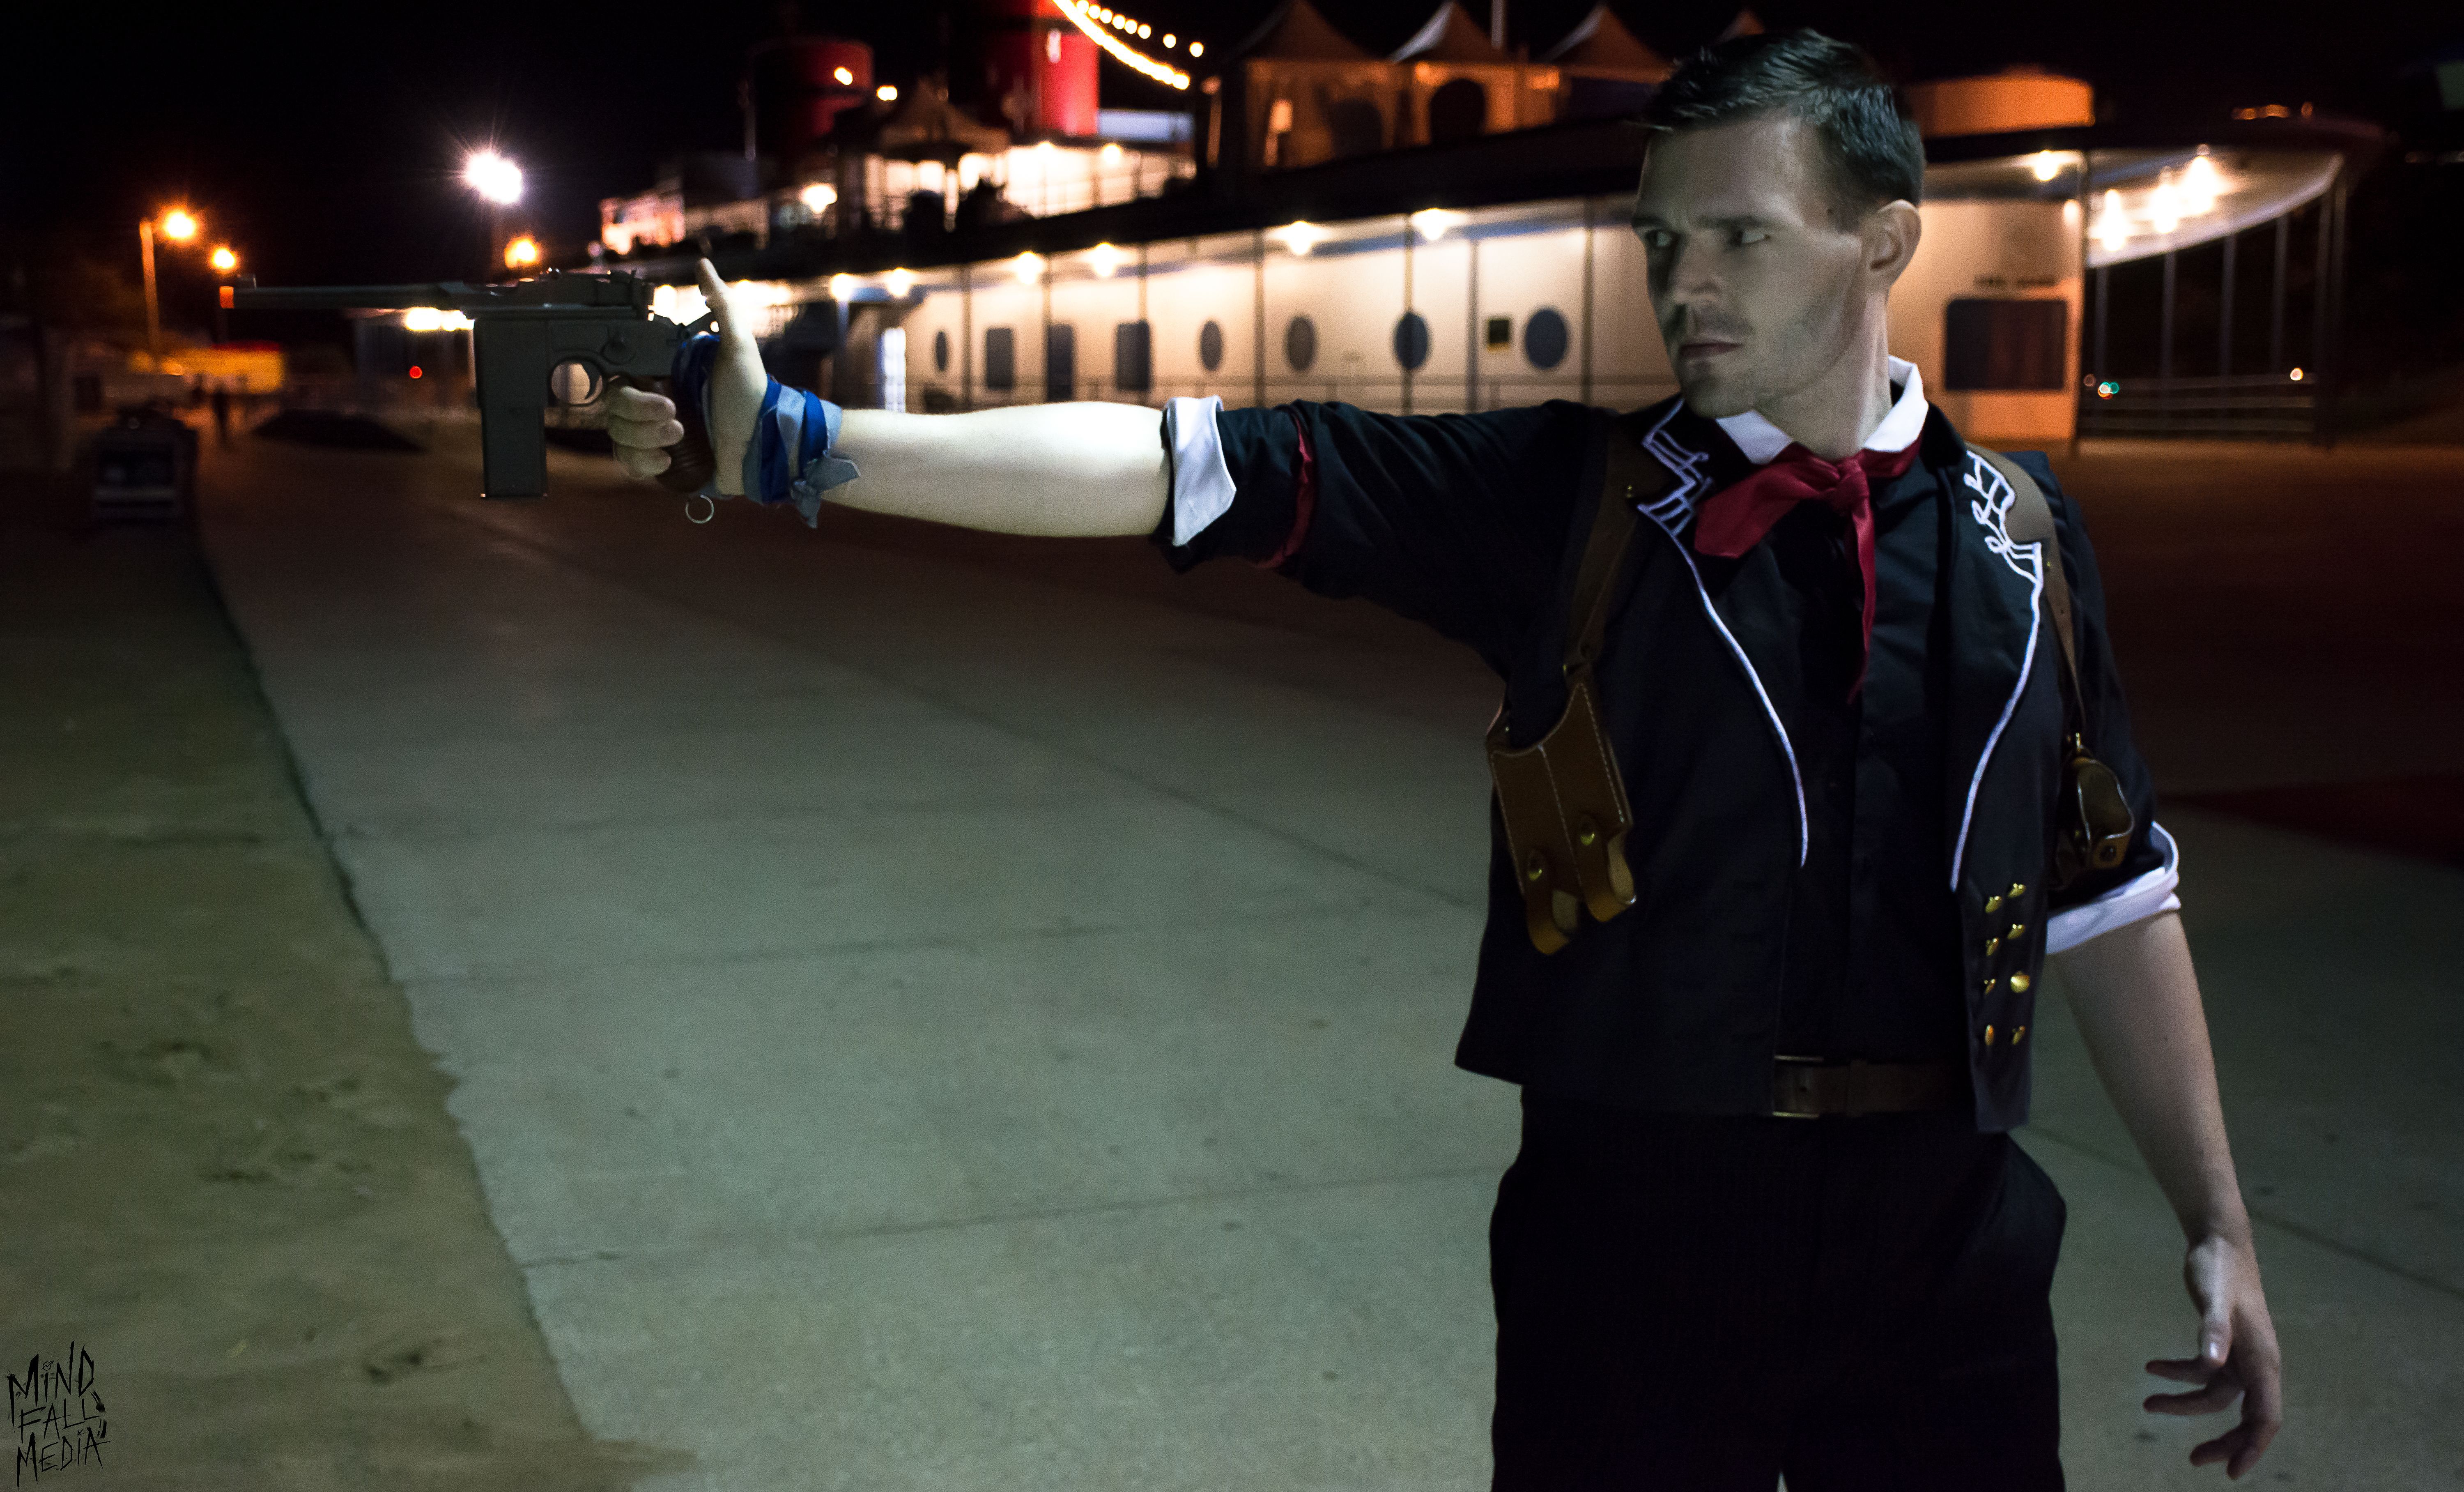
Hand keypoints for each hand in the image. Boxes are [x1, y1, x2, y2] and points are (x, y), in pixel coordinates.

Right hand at [605, 258, 767, 492]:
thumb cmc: (754, 395)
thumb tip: (703, 266)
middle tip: (675, 415)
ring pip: (618, 435)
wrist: (765, 446)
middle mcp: (653, 400)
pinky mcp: (658, 460)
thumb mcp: (739, 347)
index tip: (651, 386)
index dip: (626, 384)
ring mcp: (653, 431)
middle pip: (614, 406)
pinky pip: (627, 463)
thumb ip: (722, 306)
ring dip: (645, 438)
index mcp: (663, 374)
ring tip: (680, 435)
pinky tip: (666, 460)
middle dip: (640, 413)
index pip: (620, 374)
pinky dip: (641, 463)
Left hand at [2144, 1231, 2281, 1477]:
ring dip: (2186, 1403)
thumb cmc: (2220, 1270)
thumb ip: (2213, 1331)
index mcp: (2263, 1360)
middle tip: (2194, 1459)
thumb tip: (2212, 1365)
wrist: (2218, 1242)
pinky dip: (2179, 1374)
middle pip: (2246, 1417)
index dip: (2252, 1448)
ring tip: (2148, 1404)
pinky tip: (2150, 1367)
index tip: (2232, 1473)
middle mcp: (2257, 1363)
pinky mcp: (2222, 1344)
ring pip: (2218, 1396)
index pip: (2266, 1418)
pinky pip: (2204, 1373)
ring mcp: (2240, 1355)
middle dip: (2223, 1440)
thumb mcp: (2215, 1299)